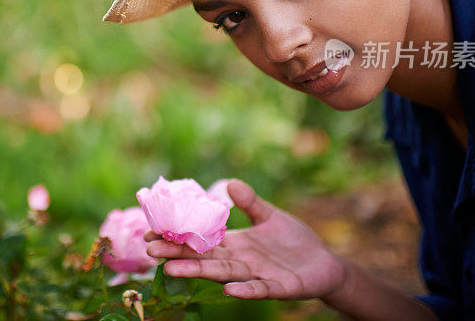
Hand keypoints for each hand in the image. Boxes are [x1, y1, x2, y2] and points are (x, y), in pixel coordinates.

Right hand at [144, 179, 347, 300]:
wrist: (325, 263)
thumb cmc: (295, 241)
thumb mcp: (270, 216)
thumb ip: (251, 203)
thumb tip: (230, 183)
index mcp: (236, 243)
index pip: (201, 241)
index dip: (178, 238)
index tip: (151, 234)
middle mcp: (241, 261)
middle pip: (204, 258)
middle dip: (177, 255)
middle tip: (149, 252)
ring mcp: (257, 275)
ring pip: (223, 274)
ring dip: (198, 273)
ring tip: (172, 271)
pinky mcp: (278, 287)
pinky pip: (259, 289)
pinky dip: (244, 290)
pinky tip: (229, 289)